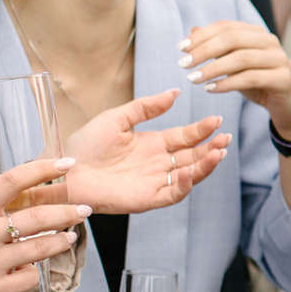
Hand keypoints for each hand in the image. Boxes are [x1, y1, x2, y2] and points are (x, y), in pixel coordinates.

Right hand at [0, 158, 92, 291]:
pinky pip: (30, 275)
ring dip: (62, 240)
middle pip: (38, 217)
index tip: (67, 163)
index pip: (14, 181)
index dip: (44, 169)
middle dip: (68, 212)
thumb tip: (34, 195)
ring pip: (41, 247)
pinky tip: (32, 267)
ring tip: (70, 236)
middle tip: (84, 209)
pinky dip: (34, 270)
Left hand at [61, 88, 230, 211]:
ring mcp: (153, 182)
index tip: (217, 120)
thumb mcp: (117, 118)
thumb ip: (147, 107)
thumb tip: (175, 92)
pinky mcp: (145, 199)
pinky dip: (185, 184)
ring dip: (205, 166)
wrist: (65, 170)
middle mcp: (157, 164)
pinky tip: (191, 171)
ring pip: (188, 176)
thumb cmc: (85, 145)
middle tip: (225, 138)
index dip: (202, 130)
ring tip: (219, 152)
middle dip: (211, 148)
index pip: (185, 137)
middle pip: (193, 156)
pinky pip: (172, 194)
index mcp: (152, 144)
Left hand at [181, 22, 290, 144]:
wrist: (287, 107)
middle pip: (232, 39)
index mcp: (257, 33)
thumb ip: (216, 48)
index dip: (202, 36)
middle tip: (184, 64)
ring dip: (212, 68)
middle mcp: (270, 41)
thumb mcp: (234, 64)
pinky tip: (210, 89)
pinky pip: (250, 78)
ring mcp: (279, 59)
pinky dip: (227, 83)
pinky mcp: (283, 79)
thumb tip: (193, 30)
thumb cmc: (258, 82)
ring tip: (193, 79)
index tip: (180, 48)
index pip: (226, 26)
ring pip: (240, 58)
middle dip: (204, 51)